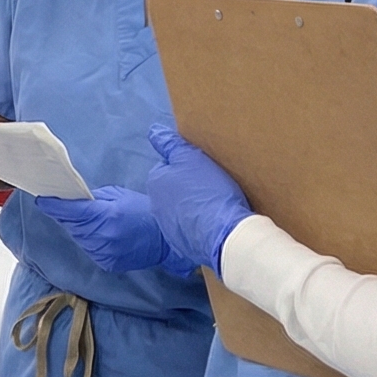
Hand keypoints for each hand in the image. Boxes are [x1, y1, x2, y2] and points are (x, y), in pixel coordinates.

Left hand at [35, 185, 197, 277]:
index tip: (42, 200)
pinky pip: (90, 250)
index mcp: (105, 216)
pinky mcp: (108, 263)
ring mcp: (105, 252)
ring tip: (95, 222)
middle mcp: (102, 236)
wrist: (167, 238)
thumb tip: (72, 199)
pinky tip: (102, 235)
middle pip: (72, 225)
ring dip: (80, 230)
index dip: (53, 206)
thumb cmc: (144, 211)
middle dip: (68, 216)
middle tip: (70, 207)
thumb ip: (93, 199)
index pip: (70, 211)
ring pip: (79, 238)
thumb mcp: (118, 196)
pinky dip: (90, 242)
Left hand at [144, 124, 253, 272]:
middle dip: (188, 188)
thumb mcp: (191, 158)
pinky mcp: (182, 245)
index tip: (202, 170)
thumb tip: (153, 132)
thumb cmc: (208, 191)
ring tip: (215, 206)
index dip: (187, 167)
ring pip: (181, 211)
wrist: (223, 234)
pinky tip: (214, 224)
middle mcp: (155, 205)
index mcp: (155, 182)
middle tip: (211, 188)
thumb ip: (170, 144)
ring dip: (193, 208)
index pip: (168, 167)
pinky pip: (190, 230)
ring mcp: (167, 228)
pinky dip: (199, 226)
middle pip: (173, 190)